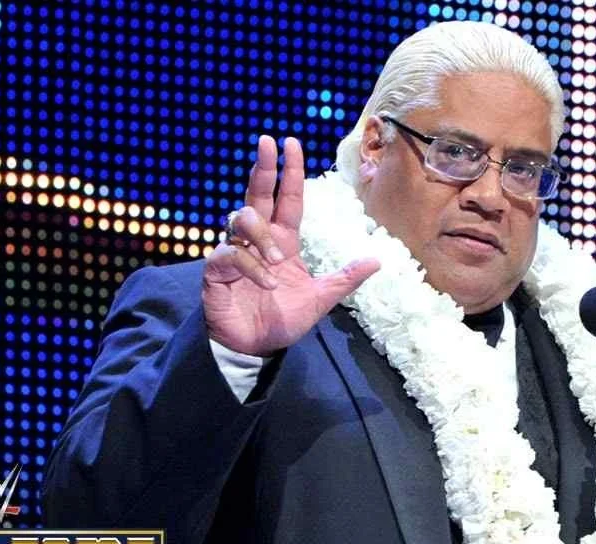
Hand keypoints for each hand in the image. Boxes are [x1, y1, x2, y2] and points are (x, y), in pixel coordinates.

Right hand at [203, 136, 379, 356]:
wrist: (255, 348)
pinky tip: (266, 283)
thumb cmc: (281, 320)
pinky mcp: (218, 270)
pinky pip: (231, 253)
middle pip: (258, 194)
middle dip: (263, 167)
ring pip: (242, 219)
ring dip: (262, 234)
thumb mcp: (321, 298)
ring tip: (276, 262)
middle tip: (267, 142)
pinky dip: (251, 265)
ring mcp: (236, 253)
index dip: (289, 171)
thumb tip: (378, 260)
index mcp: (283, 241)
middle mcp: (258, 241)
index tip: (291, 143)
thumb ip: (345, 279)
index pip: (286, 199)